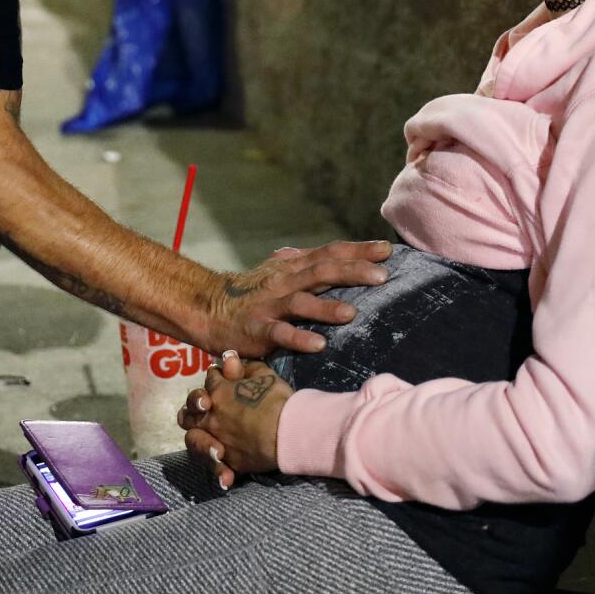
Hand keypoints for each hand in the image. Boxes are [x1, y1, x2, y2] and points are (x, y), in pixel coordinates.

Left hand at [179, 351, 289, 488]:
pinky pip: (217, 467)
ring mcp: (216, 439)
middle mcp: (210, 416)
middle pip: (190, 411)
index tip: (226, 380)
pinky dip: (220, 471)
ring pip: (193, 439)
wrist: (287, 430)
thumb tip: (230, 359)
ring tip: (211, 442)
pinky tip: (227, 478)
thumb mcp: (263, 374)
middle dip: (195, 408)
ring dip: (199, 439)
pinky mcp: (228, 460)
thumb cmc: (276, 399)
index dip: (218, 378)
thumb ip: (245, 368)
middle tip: (207, 408)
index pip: (210, 379)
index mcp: (218, 391)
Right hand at [201, 239, 391, 356]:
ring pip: (301, 302)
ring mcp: (270, 305)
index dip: (358, 250)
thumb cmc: (252, 292)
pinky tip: (319, 344)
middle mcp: (284, 282)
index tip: (387, 249)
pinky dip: (299, 338)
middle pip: (321, 271)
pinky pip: (279, 334)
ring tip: (351, 313)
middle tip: (382, 276)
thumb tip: (342, 254)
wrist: (207, 307)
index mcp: (293, 267)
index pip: (329, 253)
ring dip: (326, 307)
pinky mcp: (257, 330)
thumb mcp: (280, 272)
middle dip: (353, 272)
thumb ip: (308, 264)